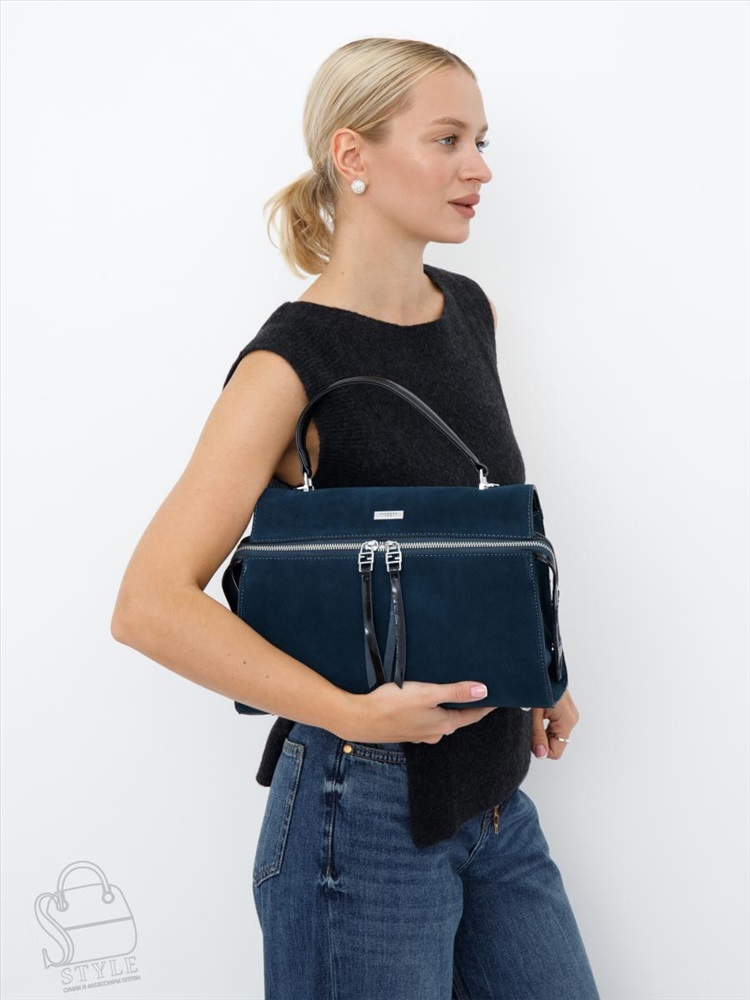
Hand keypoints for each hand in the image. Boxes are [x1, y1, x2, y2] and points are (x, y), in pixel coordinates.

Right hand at [337, 680, 497, 744]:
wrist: (359, 719)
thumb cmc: (391, 705)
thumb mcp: (427, 694)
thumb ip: (456, 691)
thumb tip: (483, 690)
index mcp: (443, 724)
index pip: (472, 715)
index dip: (485, 705)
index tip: (498, 697)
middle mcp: (434, 733)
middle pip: (457, 717)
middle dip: (466, 705)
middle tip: (475, 690)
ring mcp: (419, 734)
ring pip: (439, 719)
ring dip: (446, 708)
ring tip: (450, 692)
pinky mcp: (406, 730)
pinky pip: (424, 720)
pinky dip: (429, 711)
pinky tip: (423, 702)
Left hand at [531, 689, 579, 760]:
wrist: (542, 667)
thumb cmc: (539, 685)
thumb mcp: (534, 712)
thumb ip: (537, 735)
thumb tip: (541, 754)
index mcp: (567, 721)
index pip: (556, 751)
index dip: (541, 748)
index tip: (531, 735)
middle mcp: (571, 719)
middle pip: (556, 743)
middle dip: (541, 738)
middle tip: (531, 722)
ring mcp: (570, 714)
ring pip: (555, 735)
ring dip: (543, 730)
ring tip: (534, 715)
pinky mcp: (565, 710)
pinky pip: (555, 726)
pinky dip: (545, 724)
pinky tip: (538, 713)